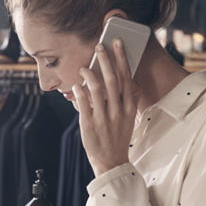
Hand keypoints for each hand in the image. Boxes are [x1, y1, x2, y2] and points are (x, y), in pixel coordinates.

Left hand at [72, 39, 138, 176]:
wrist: (111, 162)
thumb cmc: (117, 138)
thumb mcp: (128, 119)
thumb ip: (127, 101)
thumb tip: (127, 83)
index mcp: (128, 107)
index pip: (126, 78)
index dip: (121, 59)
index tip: (117, 44)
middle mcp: (118, 111)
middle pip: (112, 79)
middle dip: (105, 59)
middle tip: (99, 46)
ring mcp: (103, 118)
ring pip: (97, 89)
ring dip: (89, 74)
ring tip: (83, 68)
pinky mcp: (89, 124)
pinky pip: (83, 103)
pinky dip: (79, 91)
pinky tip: (76, 85)